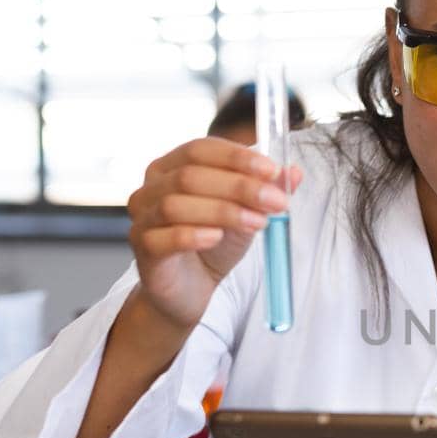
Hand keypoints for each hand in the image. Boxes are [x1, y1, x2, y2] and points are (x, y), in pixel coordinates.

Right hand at [126, 136, 302, 330]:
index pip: (200, 149)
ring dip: (223, 211)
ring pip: (176, 205)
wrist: (192, 288)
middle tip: (276, 202)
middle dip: (239, 187)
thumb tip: (293, 172)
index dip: (236, 157)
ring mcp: (142, 217)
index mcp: (173, 167)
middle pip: (190, 175)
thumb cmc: (214, 242)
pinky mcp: (143, 249)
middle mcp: (151, 187)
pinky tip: (216, 237)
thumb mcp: (247, 212)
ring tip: (258, 223)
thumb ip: (266, 190)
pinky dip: (193, 235)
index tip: (272, 171)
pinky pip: (163, 237)